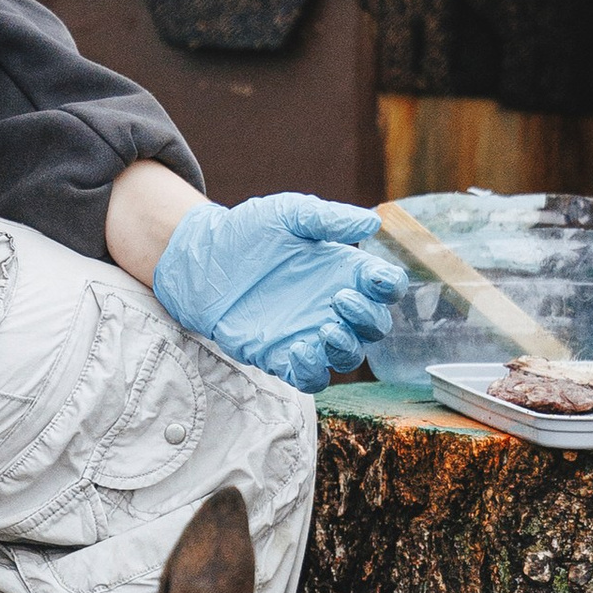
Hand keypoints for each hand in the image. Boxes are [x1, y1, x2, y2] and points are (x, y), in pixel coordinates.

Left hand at [149, 192, 403, 394]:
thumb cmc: (248, 231)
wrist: (202, 260)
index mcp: (343, 271)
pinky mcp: (282, 356)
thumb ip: (328, 219)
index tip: (374, 279)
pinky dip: (313, 370)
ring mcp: (309, 333)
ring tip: (326, 328)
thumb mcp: (288, 215)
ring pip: (348, 357)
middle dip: (367, 317)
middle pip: (375, 326)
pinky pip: (311, 377)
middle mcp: (333, 305)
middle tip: (338, 298)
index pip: (386, 287)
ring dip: (346, 348)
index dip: (389, 286)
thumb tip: (372, 224)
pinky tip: (299, 349)